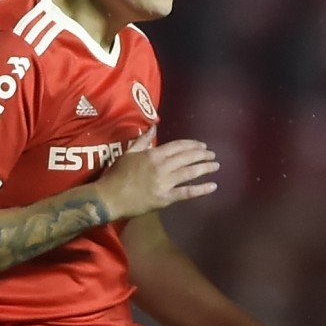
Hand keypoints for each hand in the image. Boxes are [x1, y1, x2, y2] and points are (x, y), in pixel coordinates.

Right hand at [95, 138, 218, 218]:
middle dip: (202, 155)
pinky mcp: (166, 198)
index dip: (192, 145)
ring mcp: (165, 183)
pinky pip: (187, 193)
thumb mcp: (128, 153)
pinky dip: (201, 190)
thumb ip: (143, 140)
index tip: (202, 145)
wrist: (109, 198)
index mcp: (153, 154)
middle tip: (212, 154)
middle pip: (187, 158)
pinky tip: (213, 186)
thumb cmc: (116, 175)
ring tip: (215, 166)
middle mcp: (162, 167)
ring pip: (190, 173)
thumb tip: (154, 126)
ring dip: (205, 168)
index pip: (178, 146)